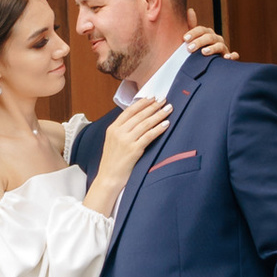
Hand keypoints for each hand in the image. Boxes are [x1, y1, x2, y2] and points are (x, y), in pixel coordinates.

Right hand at [85, 90, 169, 211]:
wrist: (108, 179)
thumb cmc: (112, 162)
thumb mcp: (112, 142)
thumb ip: (121, 130)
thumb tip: (136, 120)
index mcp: (112, 128)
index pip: (129, 111)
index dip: (142, 103)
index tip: (152, 98)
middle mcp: (118, 132)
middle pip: (139, 115)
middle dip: (153, 106)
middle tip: (164, 100)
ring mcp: (126, 141)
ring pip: (145, 123)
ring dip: (158, 115)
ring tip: (168, 109)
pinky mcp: (133, 150)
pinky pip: (149, 136)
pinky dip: (158, 128)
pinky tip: (166, 124)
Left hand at [184, 23, 234, 60]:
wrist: (207, 64)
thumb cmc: (199, 50)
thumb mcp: (194, 39)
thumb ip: (191, 26)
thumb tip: (190, 9)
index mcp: (207, 33)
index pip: (201, 30)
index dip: (193, 33)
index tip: (184, 39)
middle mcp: (216, 39)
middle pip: (209, 37)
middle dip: (199, 42)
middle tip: (189, 48)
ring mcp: (223, 48)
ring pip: (219, 45)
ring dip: (212, 48)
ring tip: (204, 52)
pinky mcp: (228, 57)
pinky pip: (233, 55)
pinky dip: (232, 56)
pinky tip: (227, 58)